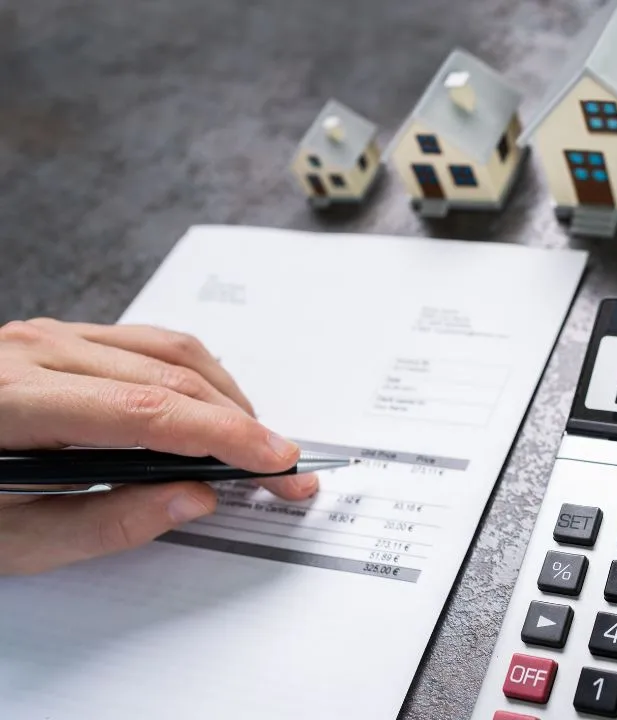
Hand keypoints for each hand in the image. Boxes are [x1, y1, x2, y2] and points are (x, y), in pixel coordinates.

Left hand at [0, 318, 317, 574]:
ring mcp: (44, 335)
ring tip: (254, 444)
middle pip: (171, 377)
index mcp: (11, 402)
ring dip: (226, 397)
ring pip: (169, 351)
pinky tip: (211, 408)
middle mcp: (32, 352)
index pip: (148, 412)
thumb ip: (105, 524)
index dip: (224, 437)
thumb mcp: (5, 542)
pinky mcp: (55, 336)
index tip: (274, 464)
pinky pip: (147, 343)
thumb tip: (193, 499)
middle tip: (283, 471)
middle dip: (242, 425)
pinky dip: (194, 375)